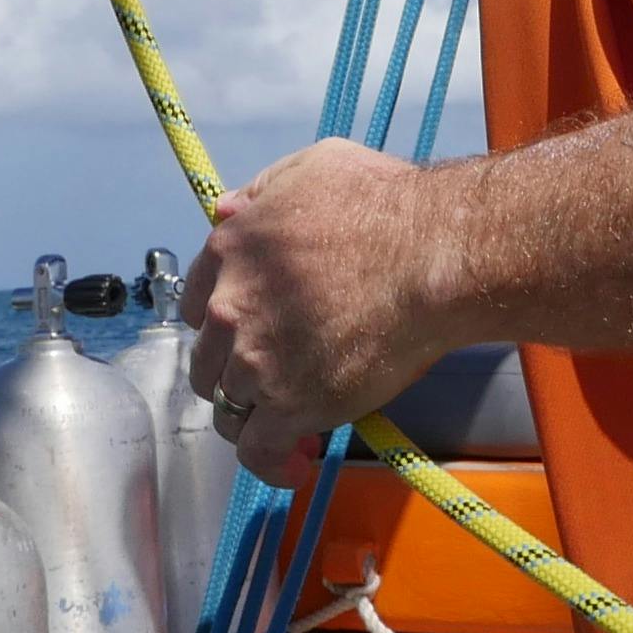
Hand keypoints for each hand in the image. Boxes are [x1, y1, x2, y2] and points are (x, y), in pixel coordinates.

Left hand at [179, 140, 463, 485]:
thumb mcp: (313, 167)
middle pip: (209, 360)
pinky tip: (294, 465)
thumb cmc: (387, 205)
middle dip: (236, 373)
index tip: (248, 335)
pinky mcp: (287, 406)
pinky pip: (257, 450)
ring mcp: (255, 360)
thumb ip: (260, 193)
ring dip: (256, 416)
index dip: (225, 324)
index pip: (199, 303)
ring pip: (230, 406)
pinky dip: (271, 463)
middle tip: (276, 380)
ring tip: (289, 427)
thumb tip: (225, 211)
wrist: (433, 256)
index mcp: (231, 250)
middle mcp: (230, 306)